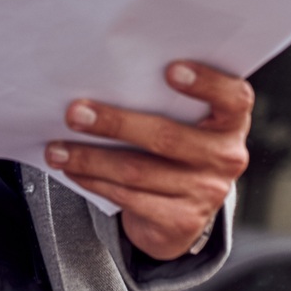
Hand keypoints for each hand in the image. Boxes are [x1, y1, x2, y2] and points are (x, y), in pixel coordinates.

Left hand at [46, 61, 251, 260]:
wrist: (184, 212)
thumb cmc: (177, 148)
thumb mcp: (187, 123)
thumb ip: (165, 102)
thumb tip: (105, 80)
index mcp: (231, 121)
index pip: (233, 97)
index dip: (206, 82)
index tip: (170, 69)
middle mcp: (226, 157)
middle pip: (166, 137)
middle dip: (114, 123)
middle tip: (75, 113)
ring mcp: (206, 192)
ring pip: (137, 171)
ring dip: (90, 159)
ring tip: (57, 149)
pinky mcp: (182, 221)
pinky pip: (128, 198)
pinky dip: (94, 182)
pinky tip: (73, 171)